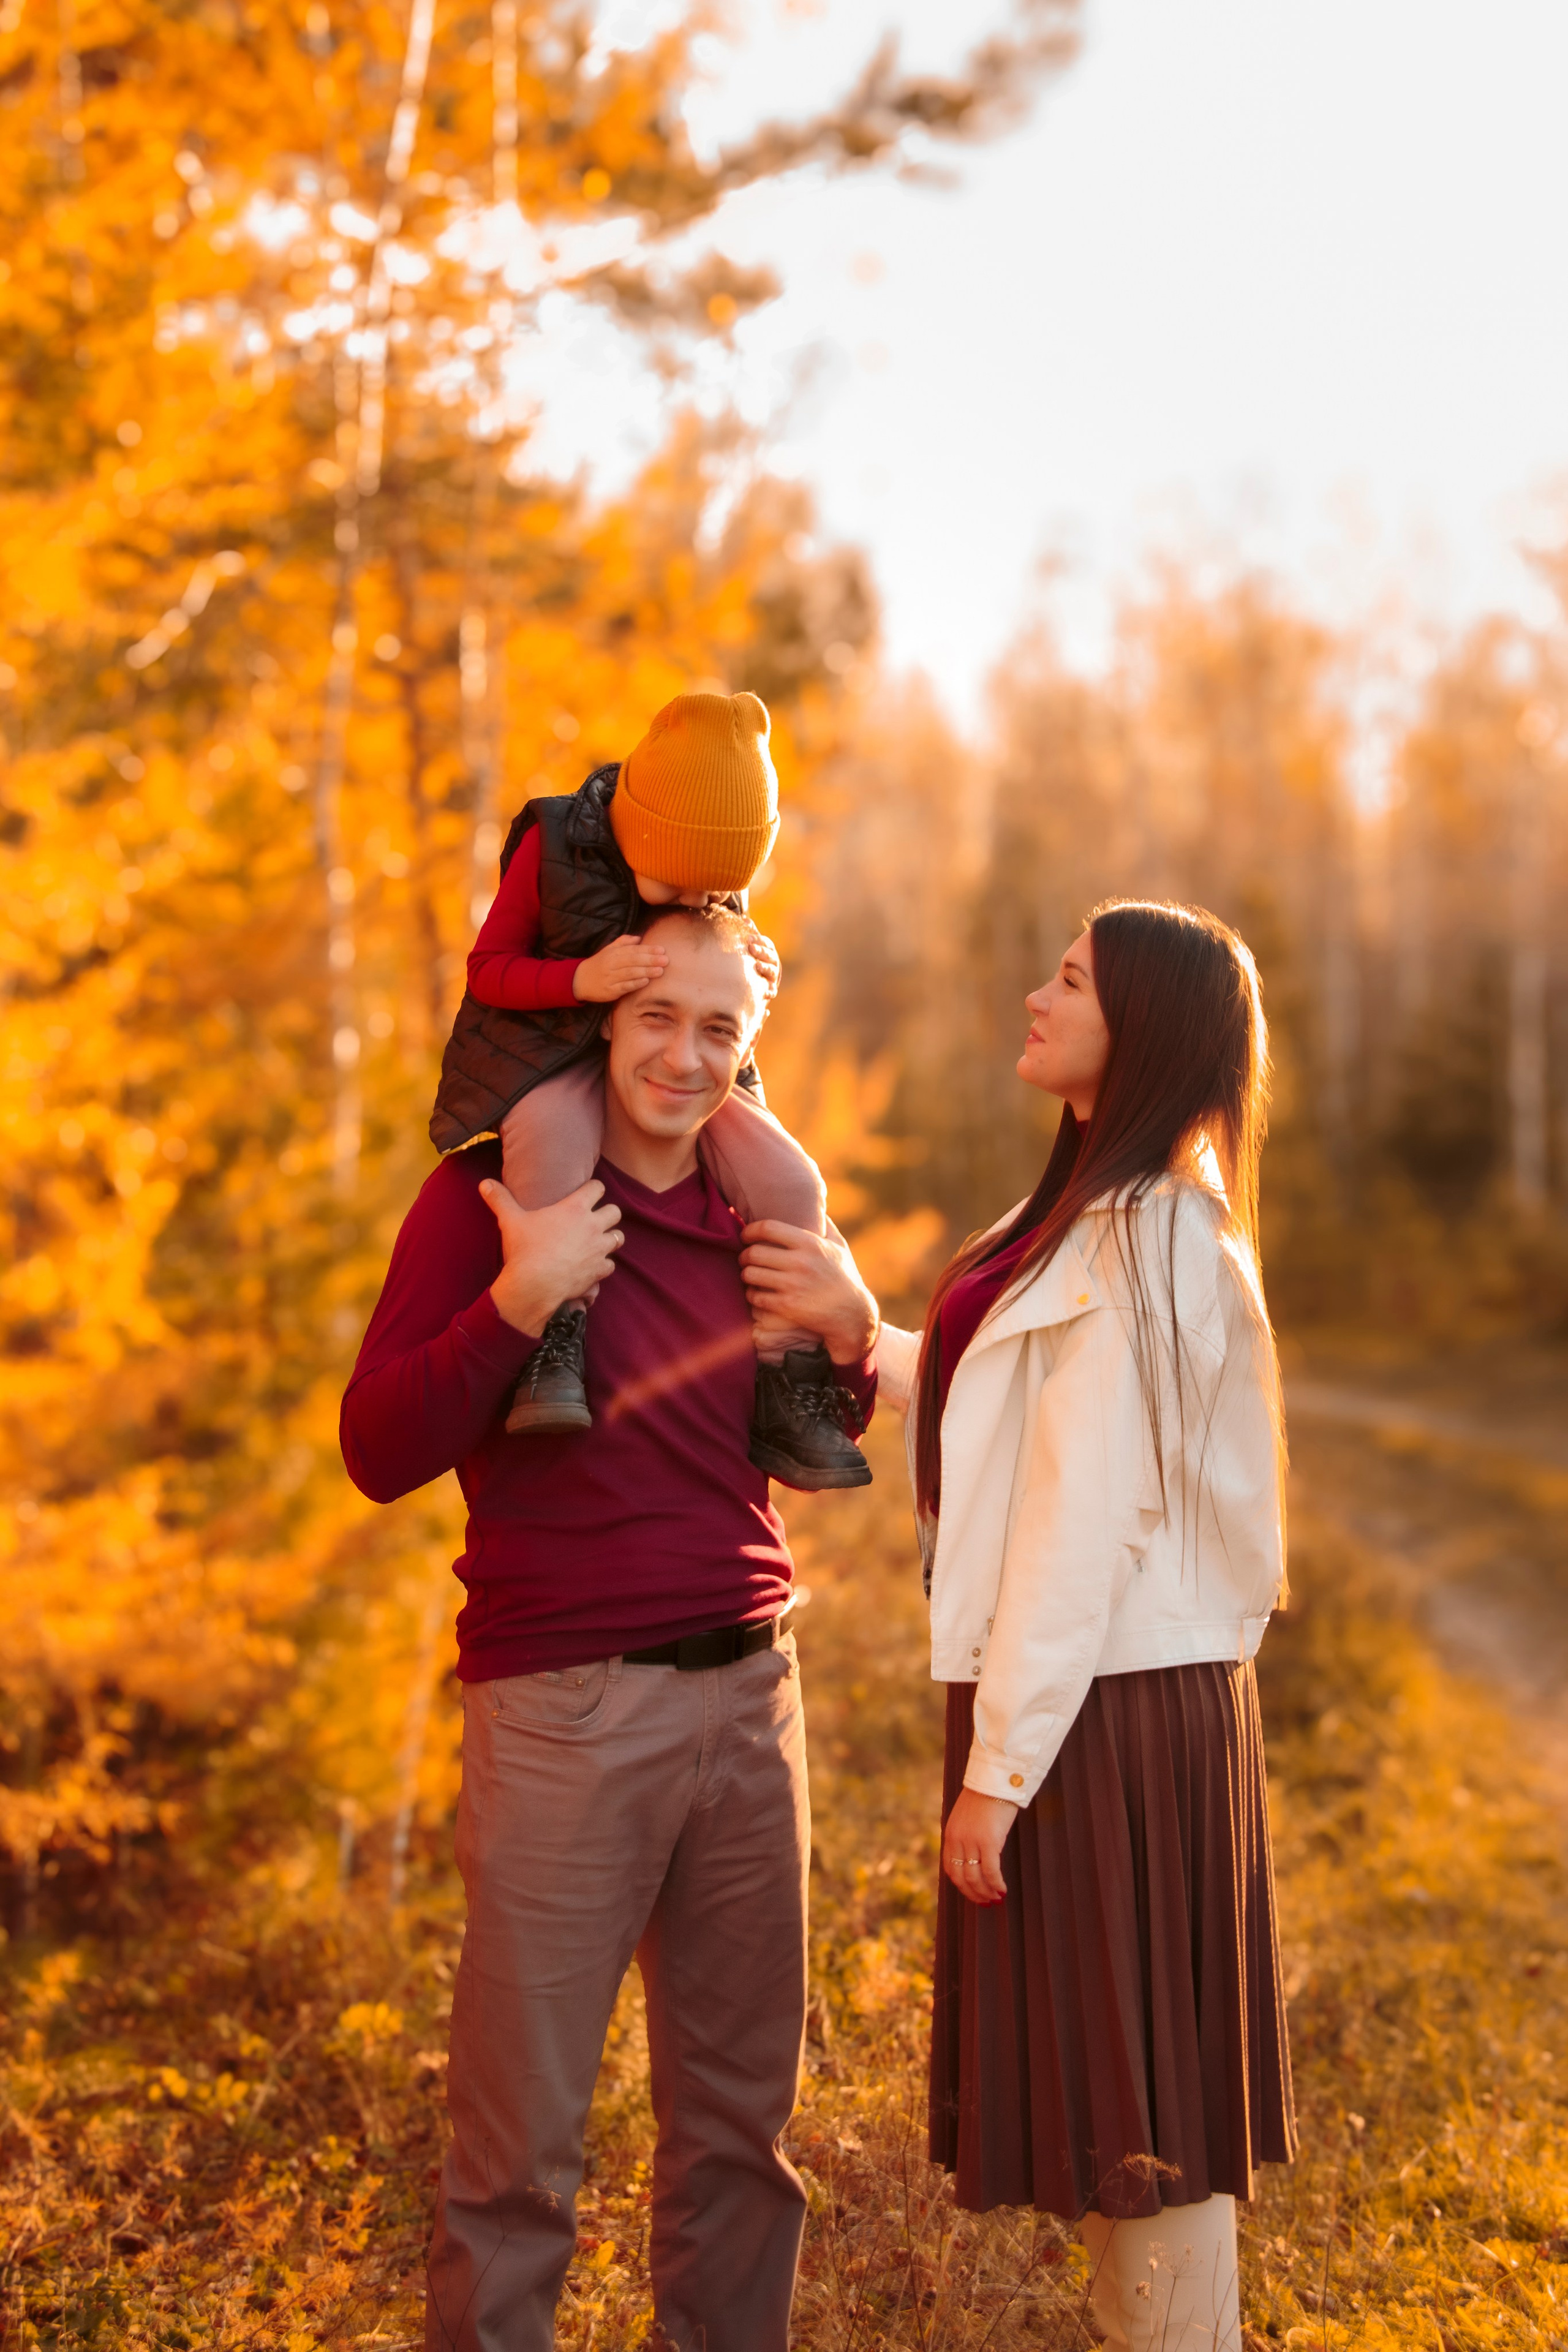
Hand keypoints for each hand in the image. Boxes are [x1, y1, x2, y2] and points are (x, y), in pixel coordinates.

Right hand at [480, 1176, 622, 1335]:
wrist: (534, 1285)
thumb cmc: (524, 1250)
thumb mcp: (510, 1221)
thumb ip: (500, 1199)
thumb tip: (484, 1183)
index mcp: (575, 1208)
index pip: (598, 1188)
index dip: (593, 1189)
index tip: (587, 1193)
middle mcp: (593, 1226)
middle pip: (615, 1212)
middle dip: (607, 1214)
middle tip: (594, 1219)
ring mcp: (599, 1249)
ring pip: (618, 1238)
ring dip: (610, 1239)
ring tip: (597, 1242)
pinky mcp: (599, 1271)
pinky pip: (611, 1265)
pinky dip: (603, 1266)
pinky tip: (592, 1267)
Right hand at [573, 935, 669, 1002]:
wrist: (579, 980)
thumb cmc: (599, 964)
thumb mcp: (608, 950)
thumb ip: (623, 942)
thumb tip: (639, 938)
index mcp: (613, 953)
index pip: (633, 950)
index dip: (648, 950)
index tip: (662, 950)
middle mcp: (611, 964)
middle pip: (633, 960)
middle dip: (650, 960)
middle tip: (665, 960)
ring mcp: (610, 977)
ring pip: (630, 973)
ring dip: (646, 971)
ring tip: (660, 971)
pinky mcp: (609, 991)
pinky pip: (624, 986)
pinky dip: (635, 984)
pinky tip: (646, 981)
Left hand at [738, 1221, 878, 1366]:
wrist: (852, 1314)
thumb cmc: (844, 1277)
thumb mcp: (840, 1247)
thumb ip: (826, 1225)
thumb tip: (815, 1205)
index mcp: (810, 1244)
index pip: (768, 1228)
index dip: (750, 1230)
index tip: (746, 1235)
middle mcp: (800, 1262)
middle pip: (754, 1252)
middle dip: (744, 1255)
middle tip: (745, 1258)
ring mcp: (793, 1285)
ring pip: (751, 1275)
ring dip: (745, 1275)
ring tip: (749, 1275)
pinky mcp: (787, 1306)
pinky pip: (756, 1297)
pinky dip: (751, 1295)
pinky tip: (755, 1293)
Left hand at [749, 931, 780, 999]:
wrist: (759, 978)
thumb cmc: (753, 958)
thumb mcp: (753, 945)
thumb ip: (750, 933)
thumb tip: (744, 919)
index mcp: (768, 950)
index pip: (766, 943)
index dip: (758, 939)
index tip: (747, 938)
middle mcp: (773, 962)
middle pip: (770, 955)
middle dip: (761, 951)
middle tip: (751, 948)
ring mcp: (772, 976)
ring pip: (771, 971)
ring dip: (765, 968)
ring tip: (756, 965)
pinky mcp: (770, 989)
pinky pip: (771, 991)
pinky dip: (769, 991)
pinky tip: (764, 992)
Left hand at [942, 1787, 1017, 1905]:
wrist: (995, 1781)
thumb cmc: (985, 1797)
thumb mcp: (967, 1817)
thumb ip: (966, 1835)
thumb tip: (974, 1855)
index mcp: (950, 1834)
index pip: (950, 1868)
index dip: (961, 1885)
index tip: (972, 1893)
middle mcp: (957, 1840)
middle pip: (961, 1877)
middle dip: (973, 1893)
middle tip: (985, 1902)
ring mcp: (972, 1841)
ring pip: (975, 1878)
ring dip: (985, 1892)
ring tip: (996, 1898)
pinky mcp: (989, 1842)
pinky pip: (991, 1871)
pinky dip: (996, 1884)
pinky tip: (1003, 1889)